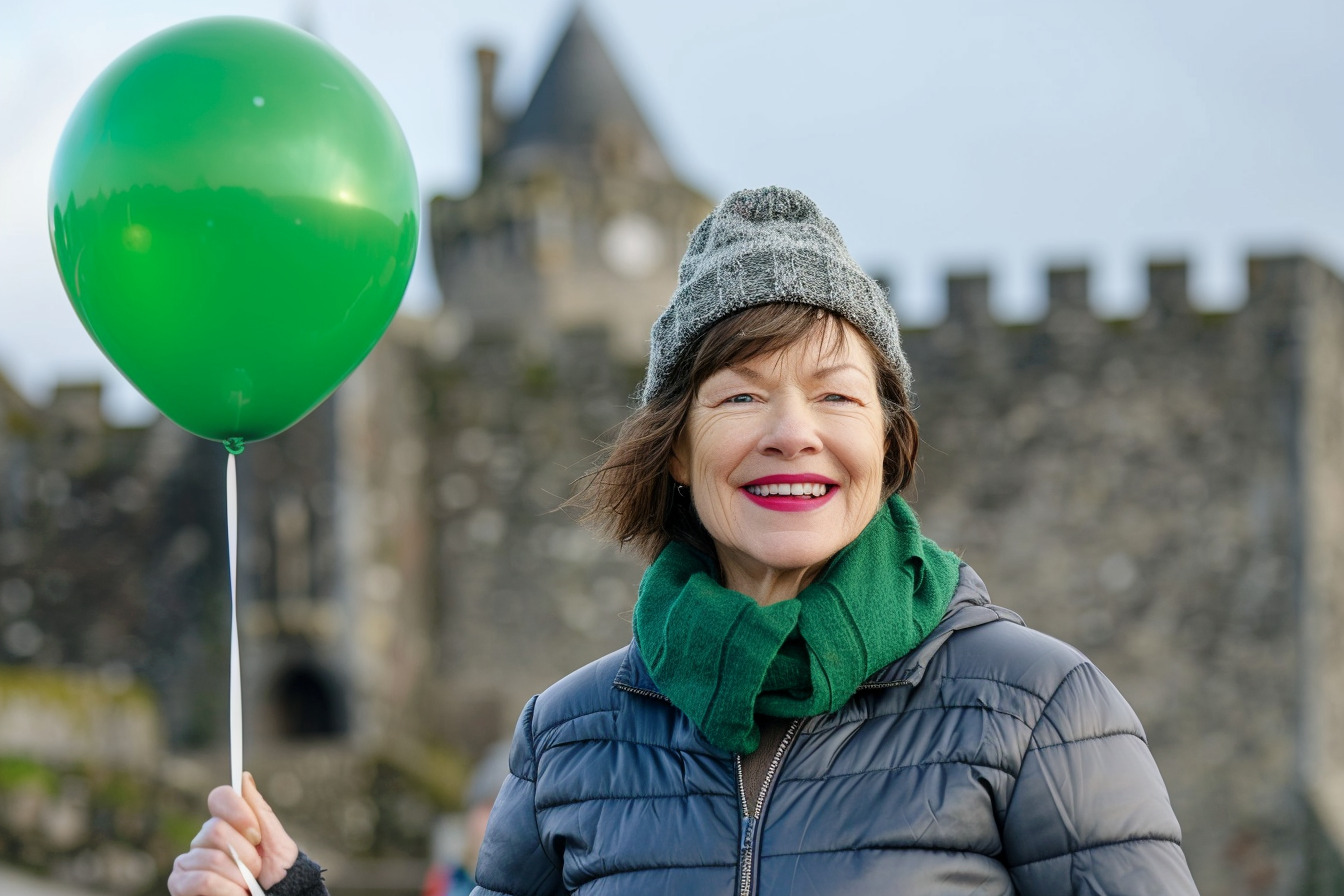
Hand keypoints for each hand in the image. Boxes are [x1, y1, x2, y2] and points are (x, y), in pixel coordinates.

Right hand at [168, 772, 299, 895]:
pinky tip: (236, 895)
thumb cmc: (276, 876)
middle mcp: (204, 839)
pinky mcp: (179, 884)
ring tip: (247, 887)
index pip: (220, 796)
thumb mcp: (277, 844)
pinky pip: (200, 880)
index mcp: (227, 823)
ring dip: (238, 877)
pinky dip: (226, 890)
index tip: (257, 835)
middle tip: (256, 870)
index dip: (238, 812)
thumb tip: (243, 777)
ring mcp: (188, 861)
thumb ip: (260, 812)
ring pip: (210, 858)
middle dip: (244, 854)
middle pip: (215, 830)